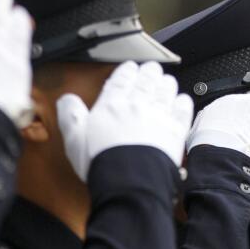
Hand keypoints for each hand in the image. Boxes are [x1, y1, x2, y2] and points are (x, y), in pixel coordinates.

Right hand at [56, 61, 193, 177]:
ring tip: (166, 80)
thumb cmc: (101, 163)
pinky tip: (182, 100)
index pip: (121, 81)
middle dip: (149, 73)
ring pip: (165, 92)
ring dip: (166, 84)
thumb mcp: (74, 138)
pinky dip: (182, 102)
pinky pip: (182, 111)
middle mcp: (136, 107)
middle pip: (145, 83)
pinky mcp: (175, 132)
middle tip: (152, 68)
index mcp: (111, 106)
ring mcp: (158, 118)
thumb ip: (70, 115)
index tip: (130, 67)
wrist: (129, 181)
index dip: (126, 72)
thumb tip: (66, 100)